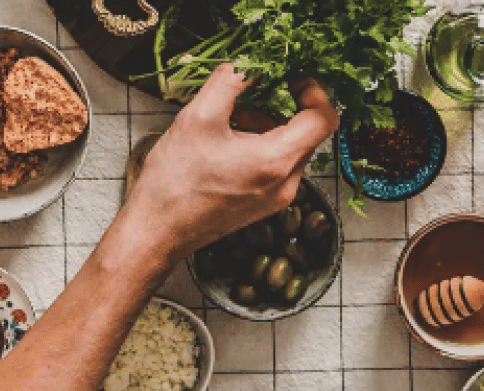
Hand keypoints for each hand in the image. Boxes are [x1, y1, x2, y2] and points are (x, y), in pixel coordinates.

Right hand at [123, 63, 338, 259]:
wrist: (159, 231)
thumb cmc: (175, 182)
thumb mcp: (198, 118)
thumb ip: (230, 82)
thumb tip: (249, 67)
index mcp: (276, 161)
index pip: (324, 119)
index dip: (314, 92)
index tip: (293, 80)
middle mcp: (286, 184)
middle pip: (307, 133)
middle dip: (281, 108)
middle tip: (249, 98)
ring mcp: (278, 199)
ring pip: (291, 149)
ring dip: (268, 127)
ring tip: (231, 121)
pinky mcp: (265, 206)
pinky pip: (278, 167)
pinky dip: (262, 147)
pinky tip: (229, 144)